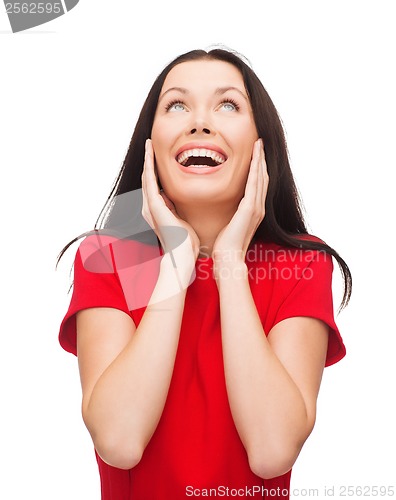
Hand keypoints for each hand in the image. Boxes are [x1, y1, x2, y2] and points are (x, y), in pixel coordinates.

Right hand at [141, 139, 199, 268]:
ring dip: (147, 159)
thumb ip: (177, 210)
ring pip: (146, 176)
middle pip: (148, 179)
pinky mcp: (153, 204)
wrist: (183, 254)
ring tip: (148, 145)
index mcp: (157, 211)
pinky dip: (149, 165)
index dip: (155, 170)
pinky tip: (150, 153)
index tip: (157, 157)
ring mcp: (150, 205)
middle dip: (148, 162)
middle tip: (149, 145)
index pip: (154, 186)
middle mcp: (149, 207)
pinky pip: (149, 180)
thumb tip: (180, 201)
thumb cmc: (187, 242)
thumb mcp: (182, 221)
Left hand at [212, 139, 267, 275]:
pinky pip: (254, 184)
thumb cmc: (225, 245)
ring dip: (260, 160)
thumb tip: (221, 207)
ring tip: (259, 145)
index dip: (258, 168)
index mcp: (253, 211)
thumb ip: (230, 214)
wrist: (228, 258)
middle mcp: (258, 208)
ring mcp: (256, 208)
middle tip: (260, 143)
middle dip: (262, 160)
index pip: (257, 184)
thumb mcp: (229, 225)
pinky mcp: (250, 209)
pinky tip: (256, 158)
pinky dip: (256, 169)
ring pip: (261, 177)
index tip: (256, 154)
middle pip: (263, 177)